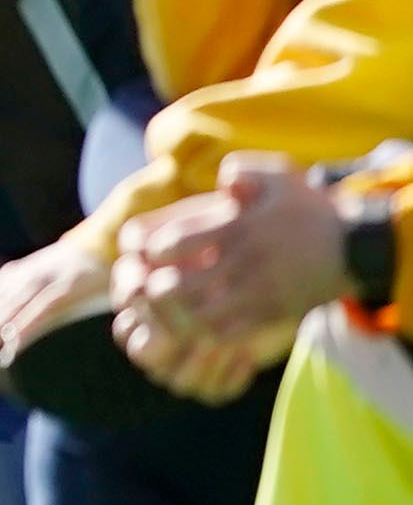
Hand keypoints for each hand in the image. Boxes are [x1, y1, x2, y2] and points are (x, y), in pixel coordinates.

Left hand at [0, 237, 114, 398]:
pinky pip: (44, 306)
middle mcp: (18, 279)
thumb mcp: (40, 289)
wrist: (110, 239)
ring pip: (5, 311)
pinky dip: (26, 324)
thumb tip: (6, 348)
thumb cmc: (76, 274)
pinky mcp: (69, 283)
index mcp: (8, 282)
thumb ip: (21, 310)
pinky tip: (13, 344)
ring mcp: (43, 279)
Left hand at [117, 154, 351, 398]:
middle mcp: (242, 262)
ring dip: (176, 316)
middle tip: (149, 286)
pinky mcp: (271, 315)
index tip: (149, 252)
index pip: (172, 244)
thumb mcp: (277, 174)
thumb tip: (220, 182)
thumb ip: (241, 170)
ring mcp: (257, 292)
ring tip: (170, 308)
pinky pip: (227, 335)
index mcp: (235, 226)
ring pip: (198, 319)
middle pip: (176, 288)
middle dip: (154, 289)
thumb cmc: (306, 207)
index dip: (150, 251)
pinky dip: (206, 332)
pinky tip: (200, 322)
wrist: (354, 246)